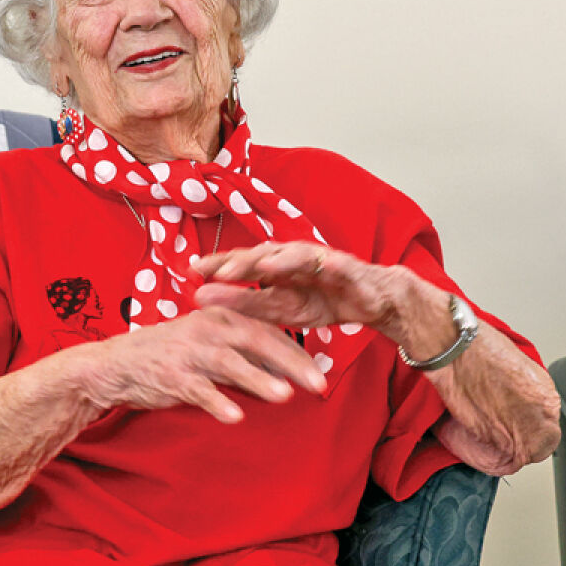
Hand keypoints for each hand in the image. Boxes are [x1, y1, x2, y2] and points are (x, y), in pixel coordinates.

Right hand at [72, 306, 326, 423]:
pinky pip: (199, 390)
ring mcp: (189, 353)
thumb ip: (243, 356)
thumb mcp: (208, 345)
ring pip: (230, 363)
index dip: (297, 351)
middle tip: (319, 384)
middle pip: (257, 342)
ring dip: (258, 379)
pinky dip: (217, 403)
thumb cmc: (171, 354)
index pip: (267, 331)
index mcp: (220, 318)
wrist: (118, 365)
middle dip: (291, 363)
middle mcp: (207, 330)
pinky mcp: (172, 376)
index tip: (322, 371)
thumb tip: (285, 375)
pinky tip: (236, 417)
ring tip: (284, 395)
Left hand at [192, 241, 414, 338]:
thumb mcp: (283, 310)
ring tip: (248, 268)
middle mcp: (293, 258)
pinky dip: (316, 264)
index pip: (241, 264)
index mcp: (276, 268)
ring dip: (269, 260)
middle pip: (260, 255)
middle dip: (236, 262)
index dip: (217, 265)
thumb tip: (203, 299)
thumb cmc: (326, 301)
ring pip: (290, 255)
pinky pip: (330, 264)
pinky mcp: (345, 267)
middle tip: (209, 271)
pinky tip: (300, 266)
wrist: (375, 301)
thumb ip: (248, 305)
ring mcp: (319, 259)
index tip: (190, 270)